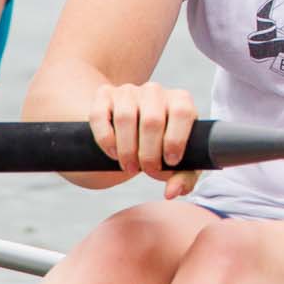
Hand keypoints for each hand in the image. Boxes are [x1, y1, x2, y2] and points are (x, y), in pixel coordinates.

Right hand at [89, 81, 200, 198]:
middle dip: (148, 152)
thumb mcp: (181, 163)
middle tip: (146, 170)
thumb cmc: (164, 147)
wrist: (136, 132)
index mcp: (181, 100)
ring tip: (129, 167)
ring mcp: (128, 91)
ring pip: (125, 118)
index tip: (170, 162)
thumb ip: (184, 178)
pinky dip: (105, 138)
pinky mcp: (104, 95)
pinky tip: (112, 153)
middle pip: (152, 120)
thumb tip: (171, 192)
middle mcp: (155, 91)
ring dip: (126, 148)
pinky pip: (100, 115)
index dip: (176, 140)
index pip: (183, 112)